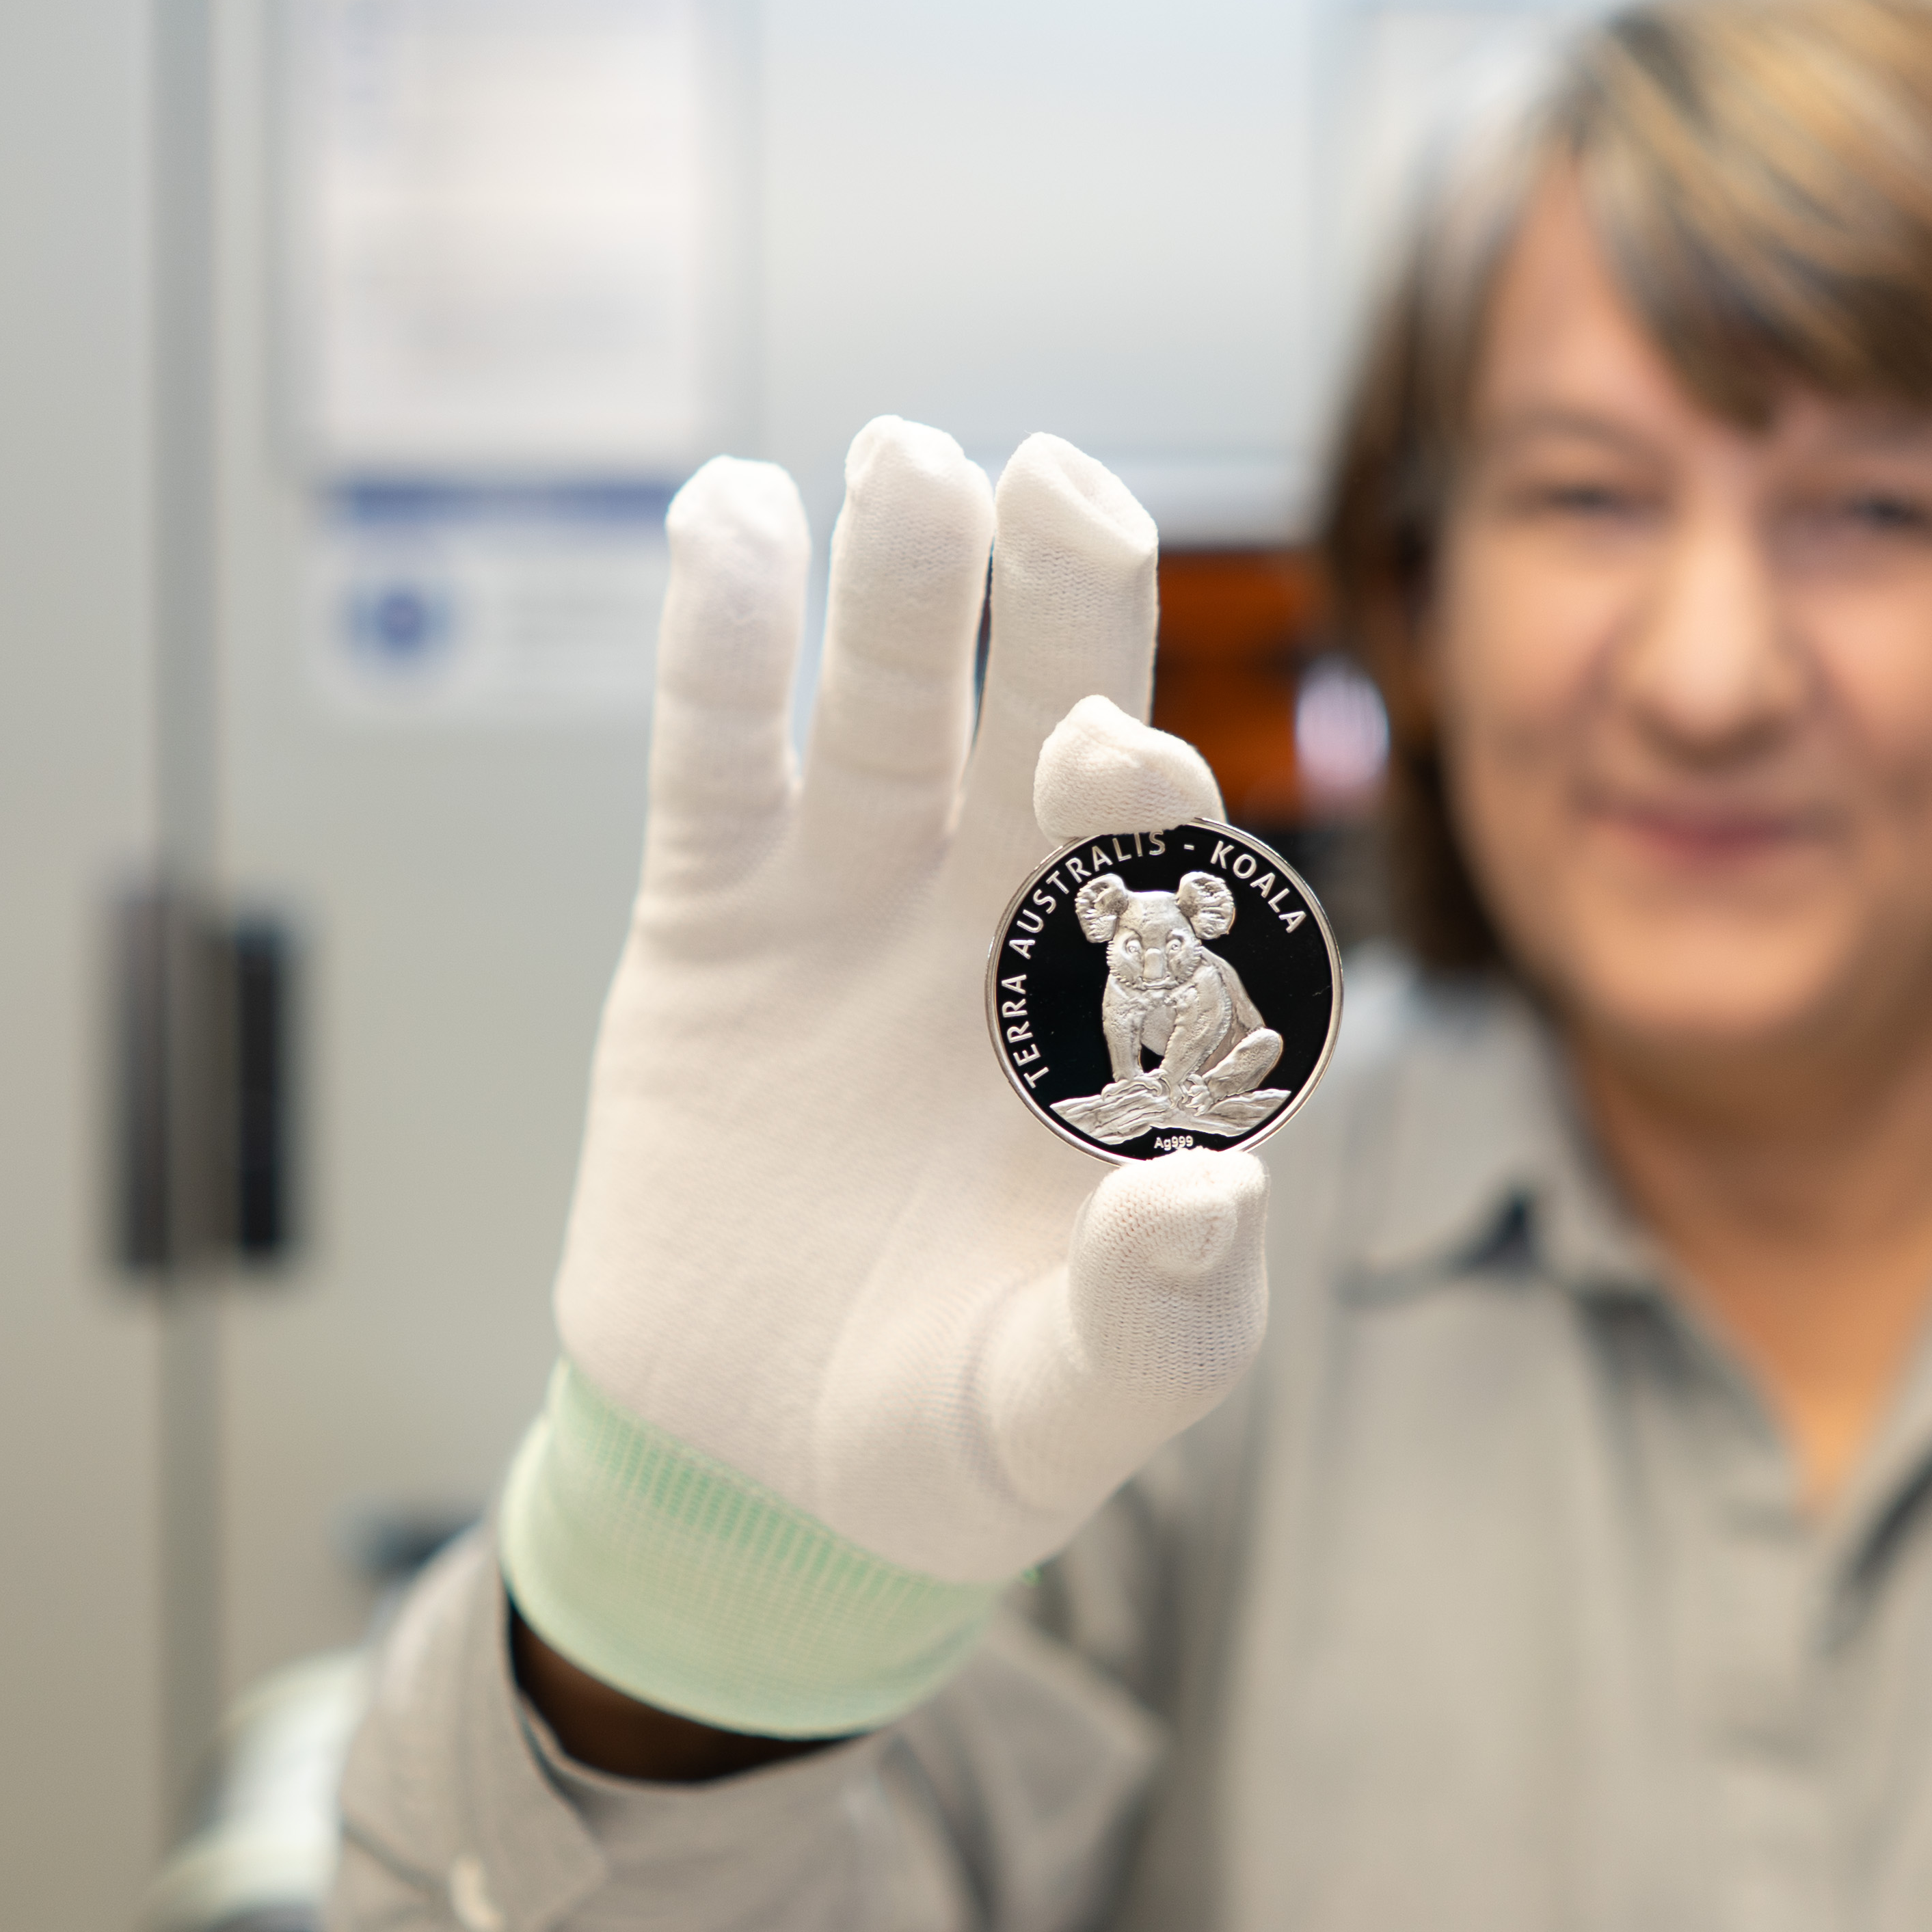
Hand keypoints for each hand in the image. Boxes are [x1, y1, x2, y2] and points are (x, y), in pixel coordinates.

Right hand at [519, 421, 1264, 1731]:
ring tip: (906, 460)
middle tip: (1062, 492)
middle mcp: (1020, 931)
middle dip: (1073, 610)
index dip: (1160, 822)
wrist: (762, 1471)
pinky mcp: (720, 914)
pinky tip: (731, 516)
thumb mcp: (1071, 1413)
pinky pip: (724, 752)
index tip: (1122, 770)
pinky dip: (722, 639)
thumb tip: (1211, 1195)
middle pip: (1060, 723)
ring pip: (898, 696)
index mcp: (1140, 1028)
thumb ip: (1153, 1320)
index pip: (1182, 888)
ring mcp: (869, 904)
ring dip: (906, 575)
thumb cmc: (959, 1434)